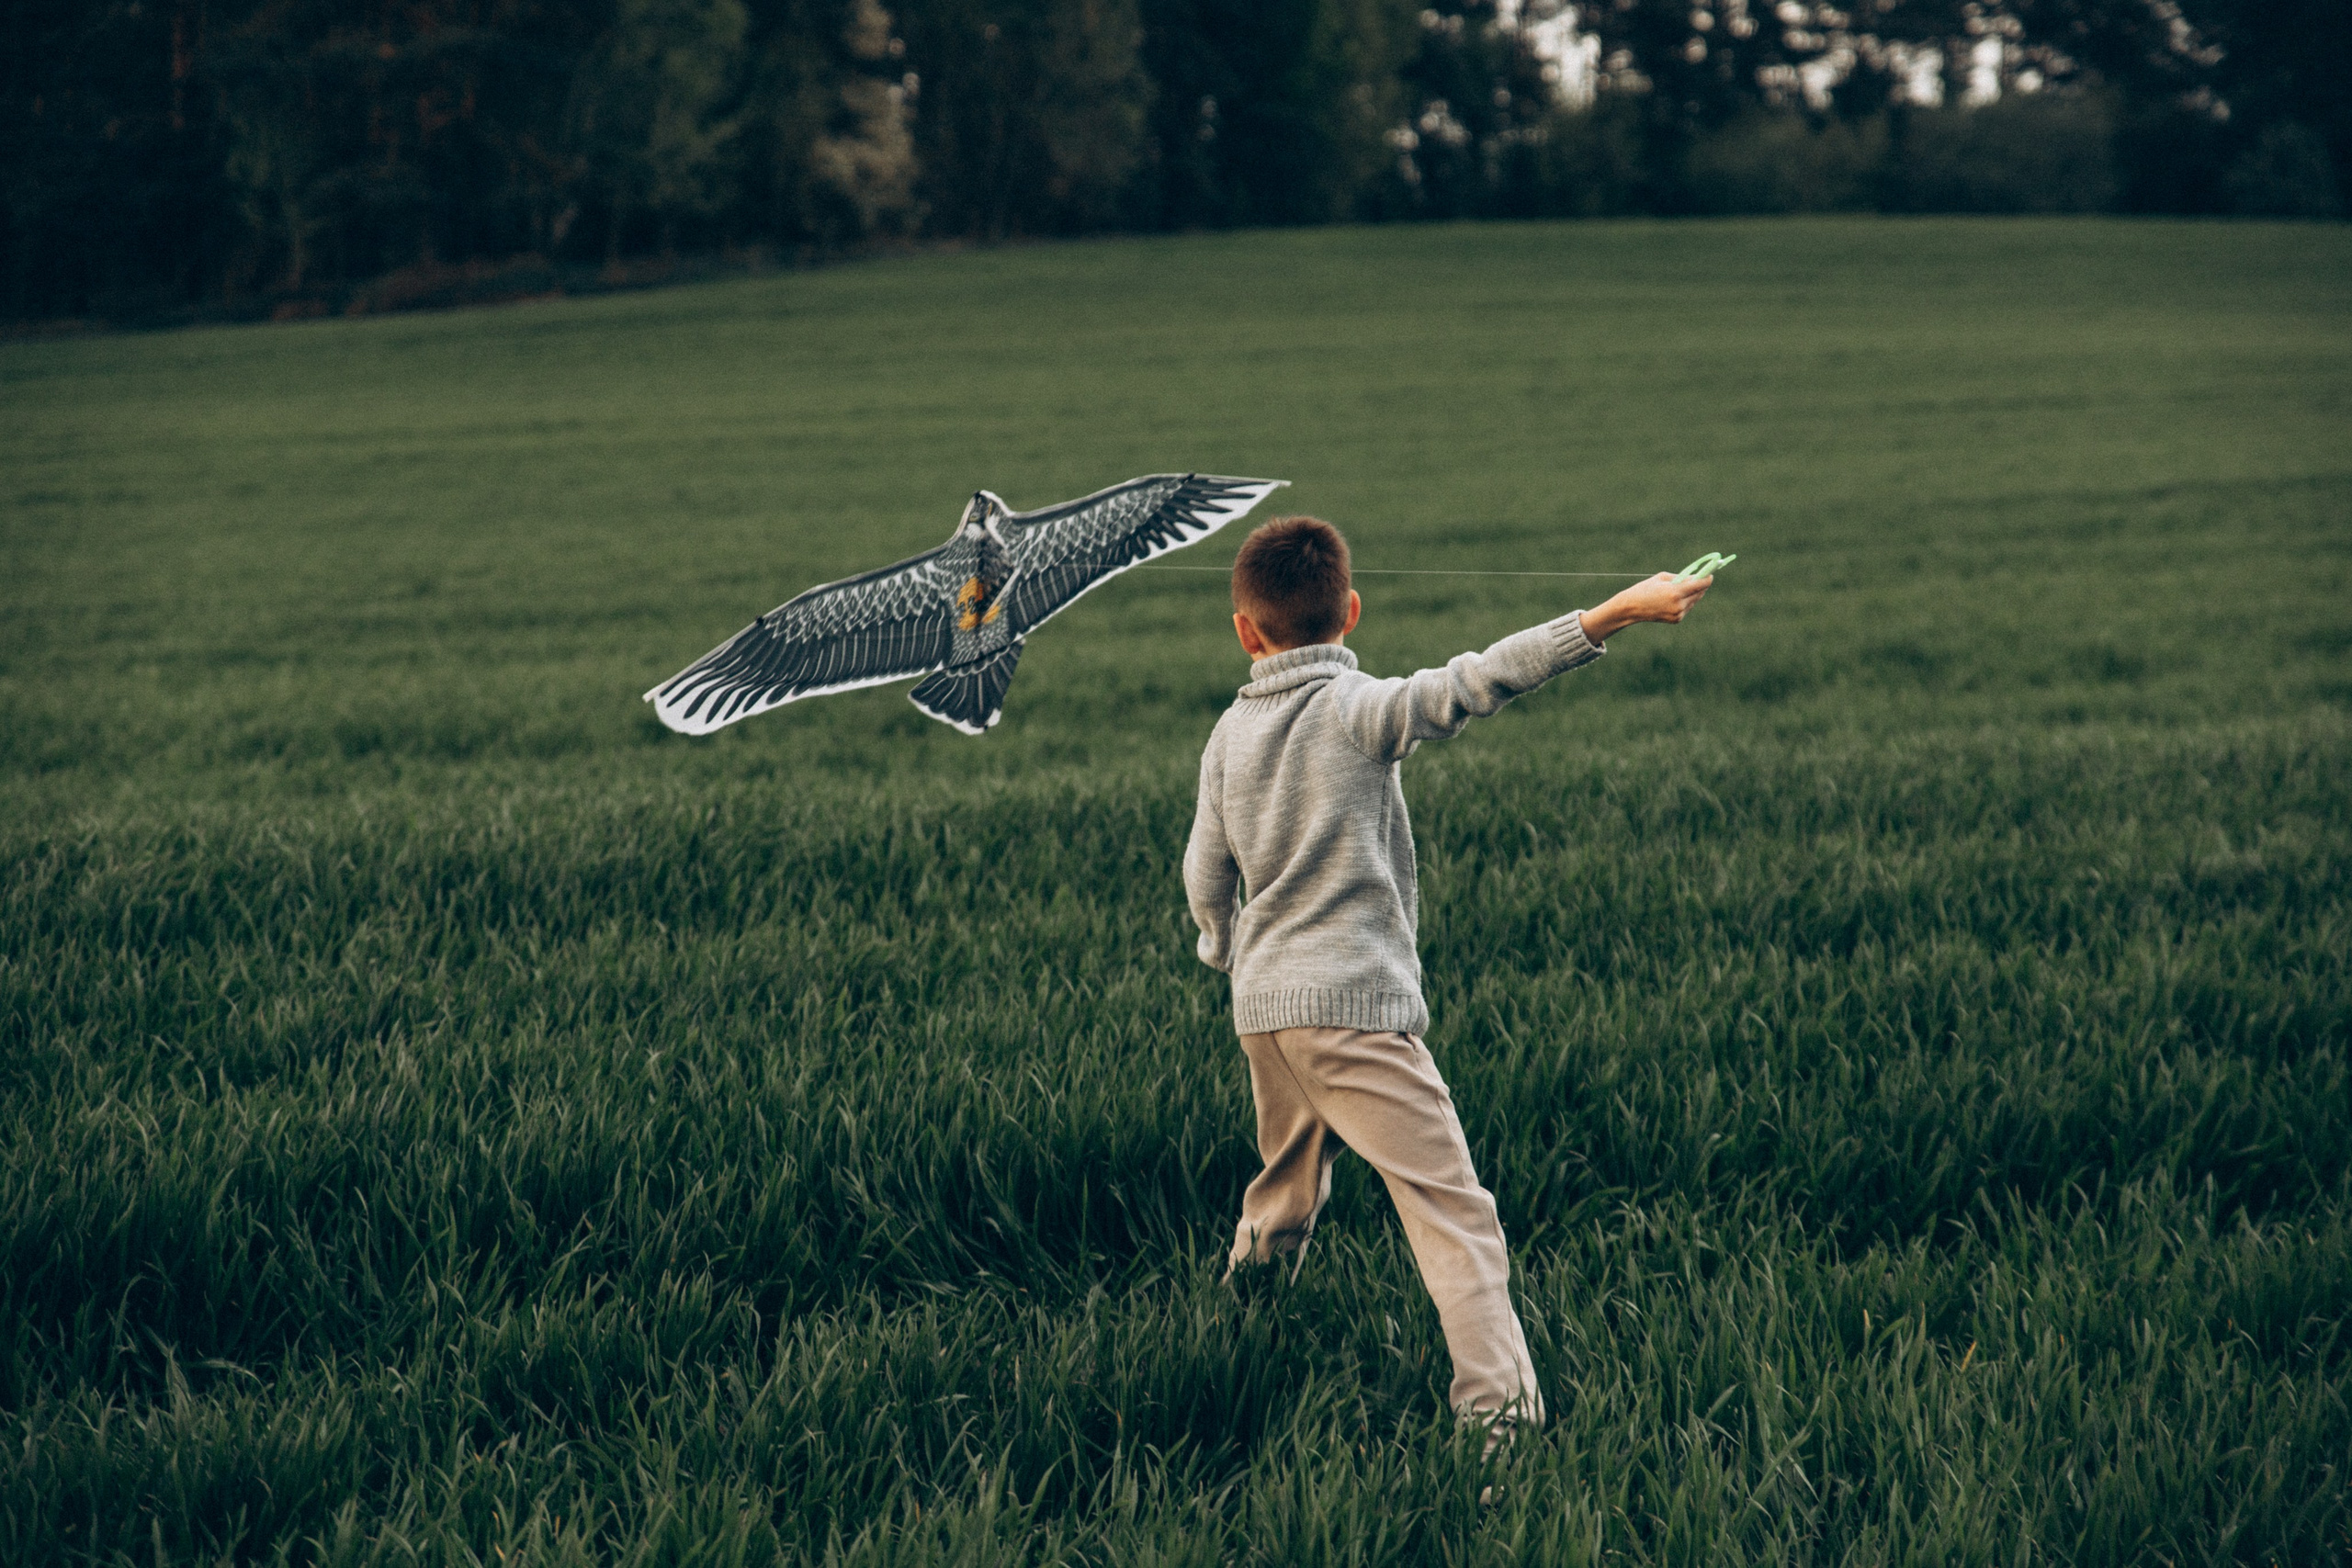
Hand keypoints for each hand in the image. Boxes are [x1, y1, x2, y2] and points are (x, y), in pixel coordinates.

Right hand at [1579, 572, 1709, 643]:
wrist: (1632, 608)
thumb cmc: (1646, 588)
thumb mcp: (1663, 577)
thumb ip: (1682, 577)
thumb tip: (1697, 578)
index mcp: (1675, 592)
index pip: (1701, 584)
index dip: (1707, 577)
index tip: (1711, 572)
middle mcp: (1679, 605)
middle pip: (1700, 592)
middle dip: (1701, 584)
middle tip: (1703, 577)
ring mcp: (1679, 614)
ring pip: (1695, 600)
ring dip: (1694, 593)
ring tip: (1684, 587)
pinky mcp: (1677, 619)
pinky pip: (1688, 607)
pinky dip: (1686, 601)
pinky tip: (1675, 598)